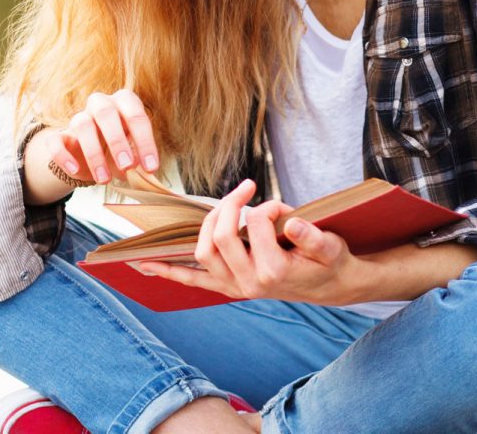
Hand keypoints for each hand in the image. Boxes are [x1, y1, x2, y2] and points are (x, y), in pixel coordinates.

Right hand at [46, 88, 159, 185]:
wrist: (92, 155)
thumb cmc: (120, 149)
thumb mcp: (134, 152)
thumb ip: (140, 159)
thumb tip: (147, 174)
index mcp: (125, 102)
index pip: (136, 116)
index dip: (145, 142)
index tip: (151, 167)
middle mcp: (101, 104)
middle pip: (106, 113)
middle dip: (118, 141)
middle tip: (127, 166)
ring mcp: (79, 117)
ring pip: (82, 125)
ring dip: (94, 154)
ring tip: (104, 179)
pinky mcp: (60, 134)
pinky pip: (55, 140)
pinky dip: (63, 156)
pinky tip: (75, 170)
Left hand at [136, 179, 360, 304]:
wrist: (330, 286)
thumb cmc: (330, 261)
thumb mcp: (331, 246)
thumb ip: (312, 236)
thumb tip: (293, 222)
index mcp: (273, 271)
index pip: (254, 225)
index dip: (267, 207)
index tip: (284, 207)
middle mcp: (249, 283)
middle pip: (221, 236)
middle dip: (229, 205)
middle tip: (246, 188)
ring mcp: (234, 287)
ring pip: (202, 252)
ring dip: (206, 224)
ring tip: (224, 205)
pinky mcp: (228, 287)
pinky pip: (191, 281)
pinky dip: (168, 271)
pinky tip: (145, 264)